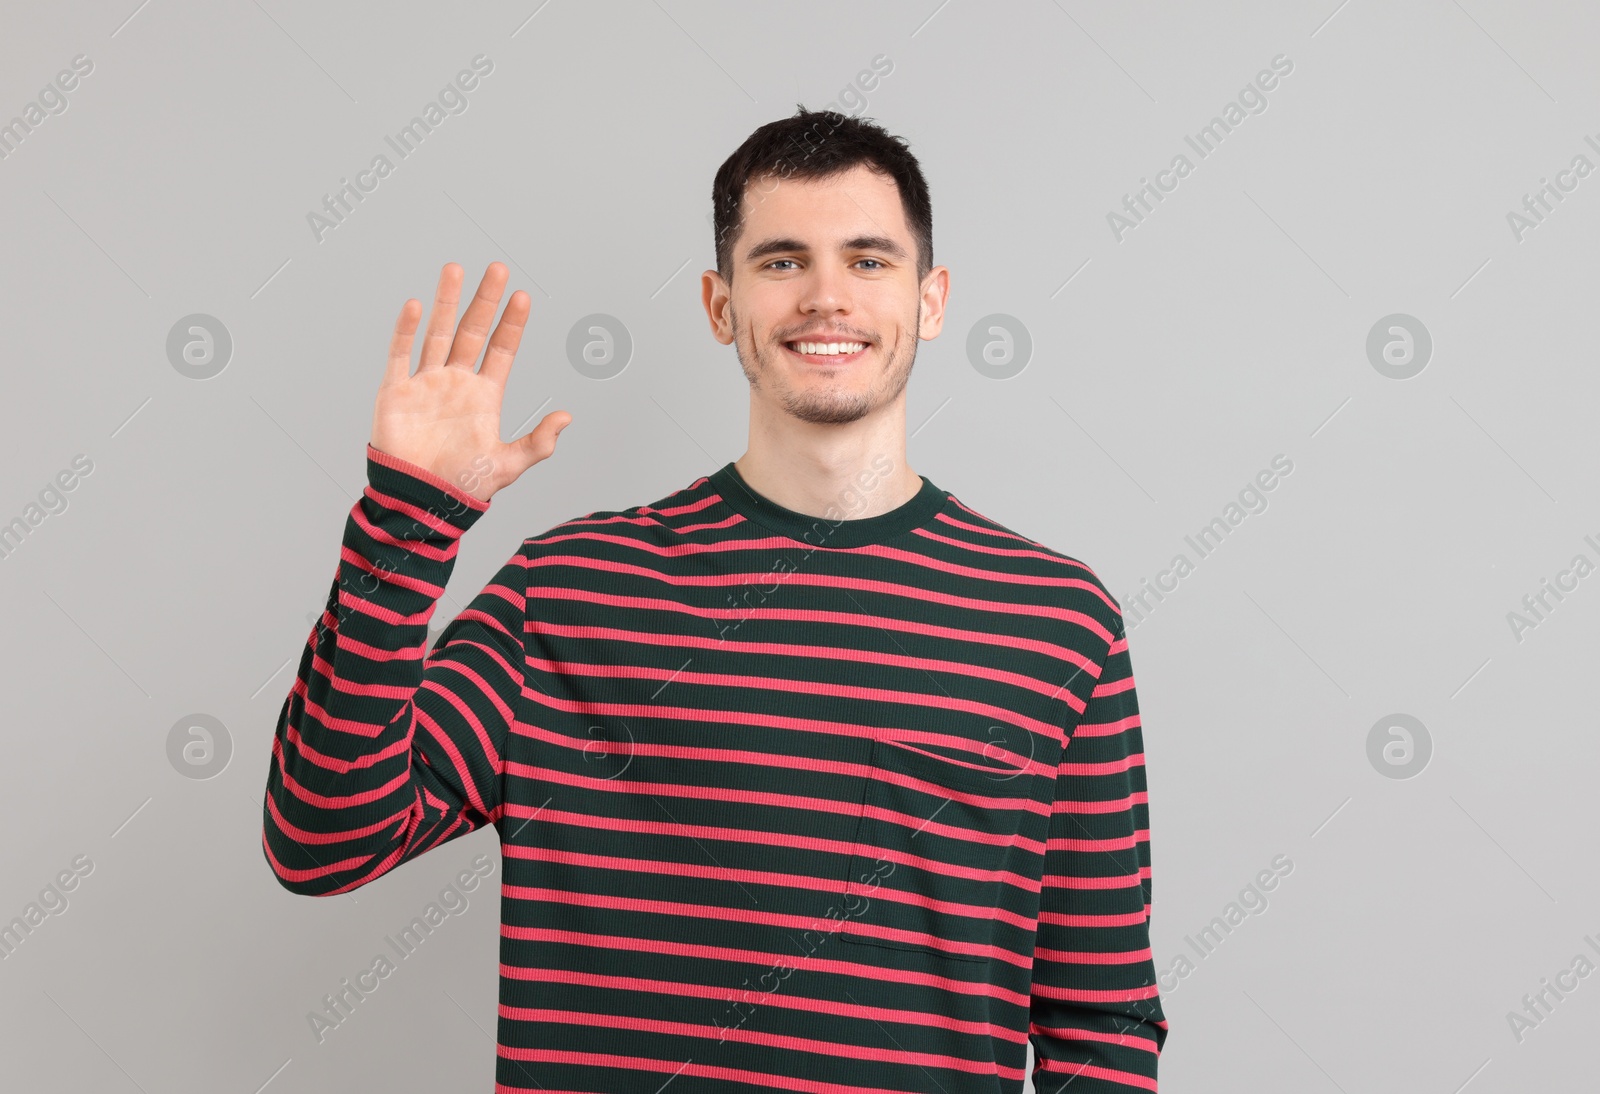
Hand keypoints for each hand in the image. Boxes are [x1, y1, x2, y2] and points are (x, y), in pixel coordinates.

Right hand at [370, 261, 570, 501]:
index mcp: (484, 396)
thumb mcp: (508, 464)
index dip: (511, 324)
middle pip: (472, 331)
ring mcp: (425, 383)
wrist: (420, 501)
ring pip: (438, 333)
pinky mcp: (395, 392)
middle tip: (498, 268)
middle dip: (485, 300)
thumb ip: (538, 443)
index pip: (501, 350)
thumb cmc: (463, 486)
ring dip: (447, 301)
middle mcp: (456, 382)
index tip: (522, 296)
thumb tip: (567, 417)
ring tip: (456, 269)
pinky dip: (406, 330)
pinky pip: (400, 355)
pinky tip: (416, 305)